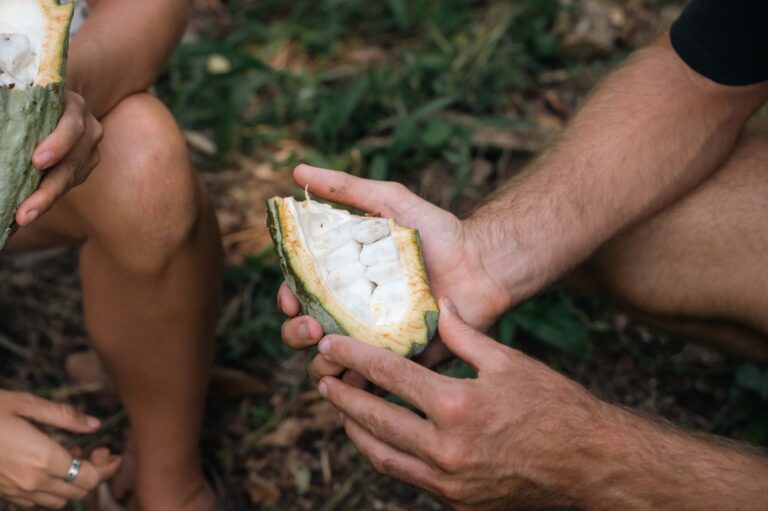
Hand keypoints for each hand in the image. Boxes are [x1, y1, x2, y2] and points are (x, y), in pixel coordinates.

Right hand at [0, 390, 121, 508]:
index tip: (113, 453)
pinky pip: (37, 501)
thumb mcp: (26, 404)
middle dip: (95, 474)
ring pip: (58, 500)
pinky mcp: (4, 493)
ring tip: (73, 457)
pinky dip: (52, 488)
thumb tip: (93, 425)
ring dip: (73, 483)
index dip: (108, 467)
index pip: (90, 476)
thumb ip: (64, 416)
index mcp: (43, 459)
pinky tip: (50, 465)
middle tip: (97, 451)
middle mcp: (32, 481)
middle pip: (78, 491)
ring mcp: (16, 491)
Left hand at [16, 90, 102, 226]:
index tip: (37, 162)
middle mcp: (88, 129)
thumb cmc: (35, 96)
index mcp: (74, 106)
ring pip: (71, 178)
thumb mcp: (25, 94)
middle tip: (27, 209)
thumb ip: (10, 109)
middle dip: (49, 188)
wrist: (61, 100)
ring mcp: (89, 151)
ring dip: (47, 199)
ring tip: (24, 216)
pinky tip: (30, 210)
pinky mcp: (84, 167)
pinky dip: (49, 197)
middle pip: (72, 161)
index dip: (57, 144)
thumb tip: (0, 124)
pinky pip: (67, 184)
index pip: (72, 126)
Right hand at [278, 164, 511, 373]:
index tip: (291, 299)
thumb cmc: (437, 231)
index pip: (299, 294)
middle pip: (304, 331)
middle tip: (312, 326)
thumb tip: (296, 170)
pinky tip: (351, 382)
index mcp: (343, 279)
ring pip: (329, 362)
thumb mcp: (390, 203)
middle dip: (296, 333)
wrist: (482, 264)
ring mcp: (373, 340)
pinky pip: (367, 383)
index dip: (287, 299)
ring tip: (331, 353)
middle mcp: (352, 311)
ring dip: (319, 362)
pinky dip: (351, 389)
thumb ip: (346, 188)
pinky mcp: (398, 363)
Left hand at [312, 297, 605, 509]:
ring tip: (343, 411)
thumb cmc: (554, 407)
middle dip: (342, 398)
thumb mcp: (509, 362)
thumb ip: (465, 336)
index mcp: (457, 407)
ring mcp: (449, 483)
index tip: (330, 345)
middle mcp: (446, 449)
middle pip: (375, 419)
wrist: (588, 464)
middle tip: (323, 379)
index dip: (354, 357)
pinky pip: (408, 477)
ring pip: (383, 456)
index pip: (390, 375)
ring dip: (357, 431)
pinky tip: (382, 438)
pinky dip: (387, 455)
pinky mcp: (456, 502)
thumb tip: (438, 304)